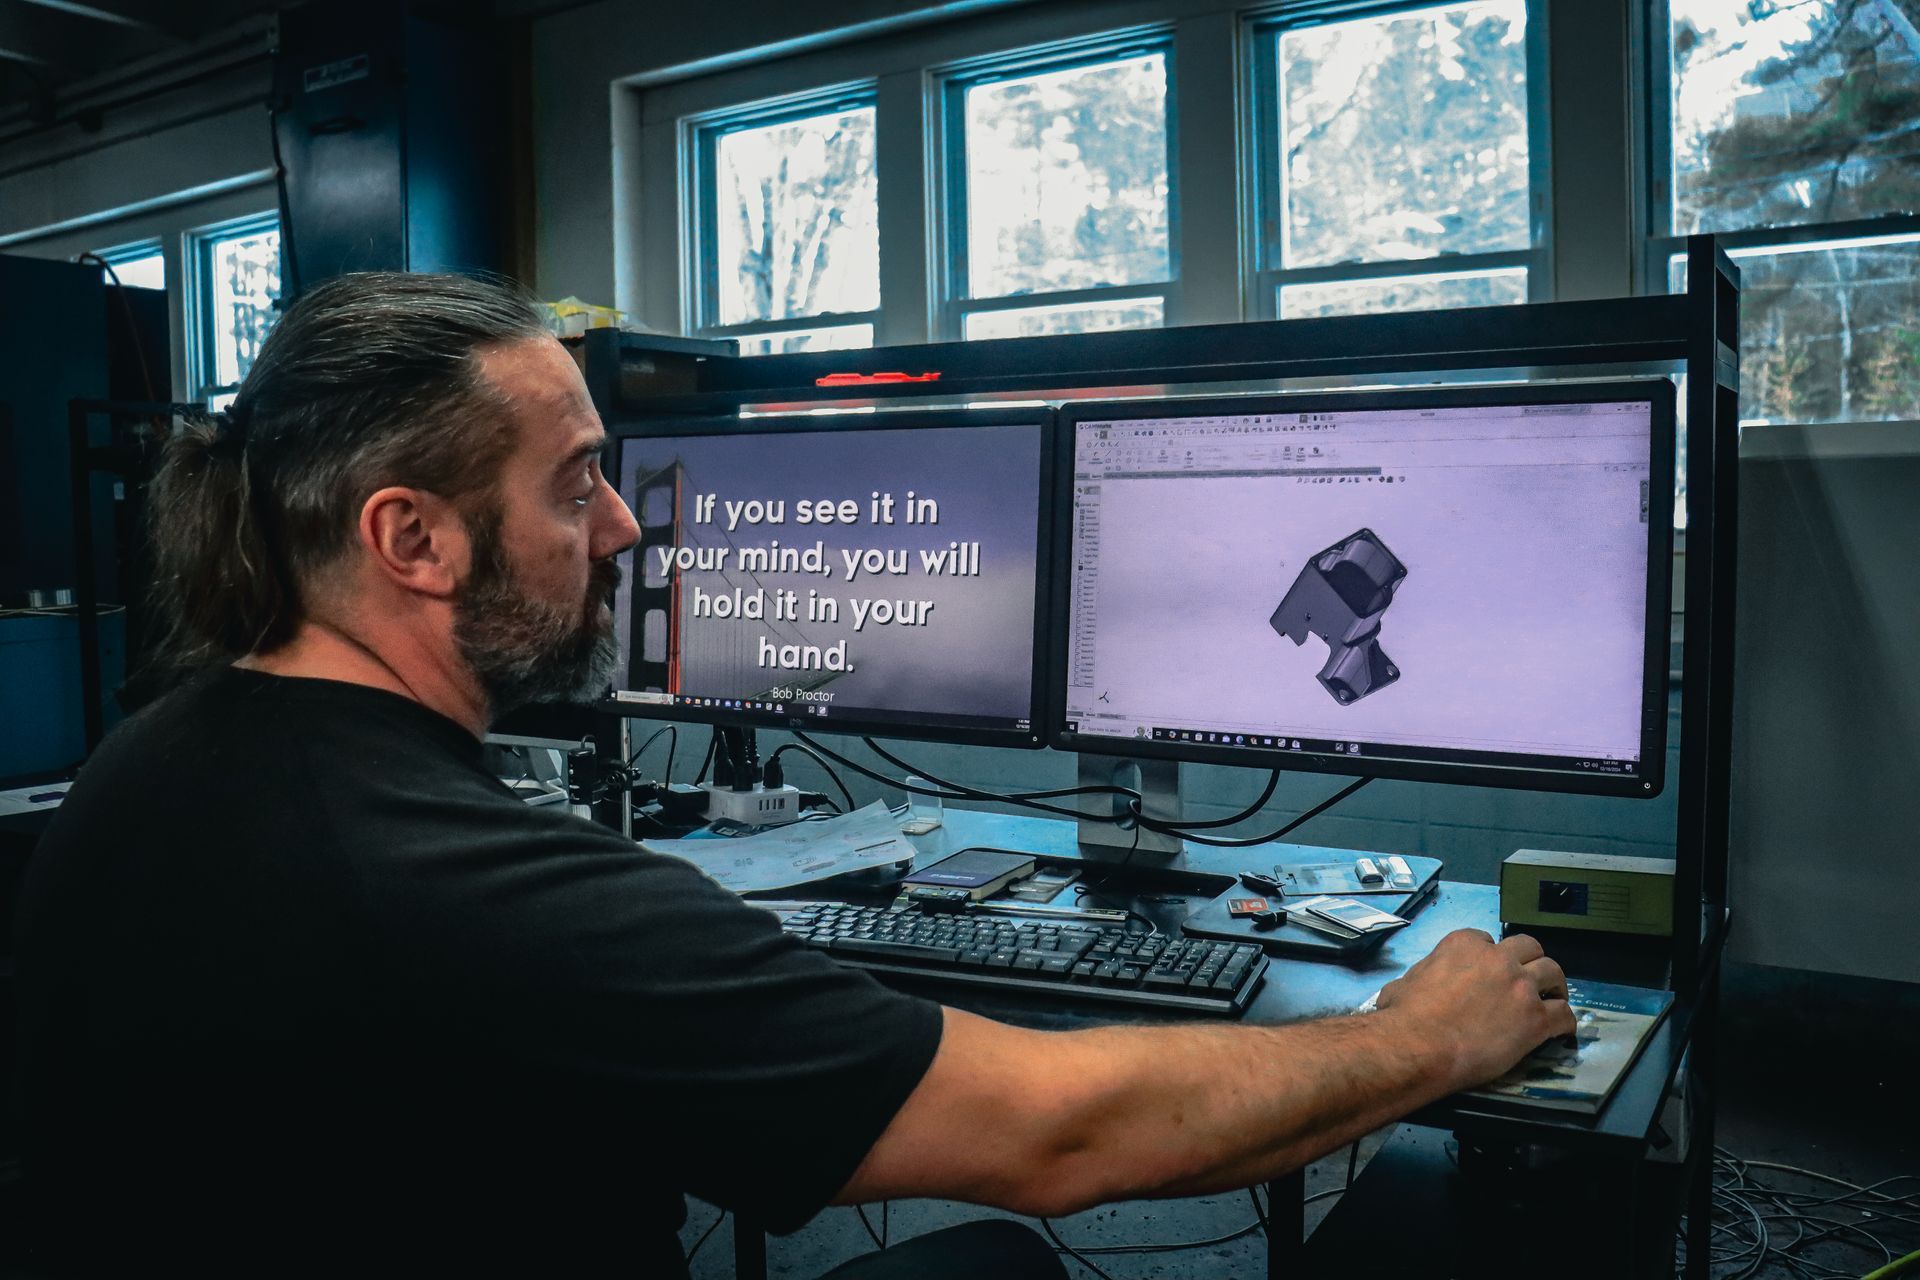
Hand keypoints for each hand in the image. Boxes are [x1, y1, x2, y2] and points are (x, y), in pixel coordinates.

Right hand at [1373, 929, 1576, 1090]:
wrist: (1419, 1046)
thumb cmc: (1404, 1016)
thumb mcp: (1403, 982)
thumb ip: (1421, 977)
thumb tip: (1411, 988)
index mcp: (1464, 945)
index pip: (1487, 940)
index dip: (1490, 957)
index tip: (1490, 973)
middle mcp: (1498, 959)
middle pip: (1529, 947)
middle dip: (1530, 961)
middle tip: (1529, 978)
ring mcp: (1521, 987)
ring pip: (1553, 972)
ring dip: (1554, 985)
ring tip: (1553, 998)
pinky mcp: (1536, 1019)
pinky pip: (1564, 1014)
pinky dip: (1565, 1022)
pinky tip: (1561, 1031)